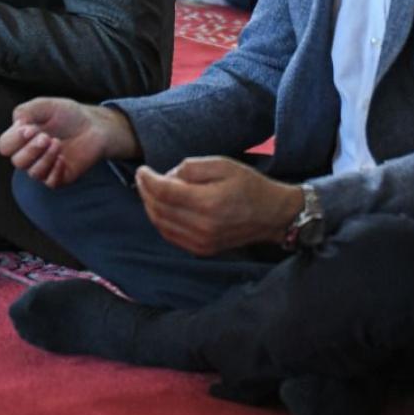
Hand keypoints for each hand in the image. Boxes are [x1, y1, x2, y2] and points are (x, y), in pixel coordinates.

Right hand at [0, 98, 138, 188]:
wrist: (95, 125)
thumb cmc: (69, 114)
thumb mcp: (46, 105)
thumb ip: (26, 110)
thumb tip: (16, 124)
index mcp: (22, 137)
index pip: (5, 146)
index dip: (14, 139)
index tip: (30, 128)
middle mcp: (31, 154)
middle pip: (17, 161)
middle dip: (31, 149)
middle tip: (47, 136)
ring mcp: (45, 166)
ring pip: (33, 173)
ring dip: (44, 158)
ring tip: (57, 143)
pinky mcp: (60, 176)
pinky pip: (50, 182)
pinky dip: (55, 170)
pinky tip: (63, 158)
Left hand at [135, 157, 303, 256]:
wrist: (271, 215)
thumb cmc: (249, 185)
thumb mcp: (222, 164)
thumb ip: (191, 167)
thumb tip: (168, 176)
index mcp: (208, 203)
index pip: (164, 193)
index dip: (147, 180)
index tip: (142, 169)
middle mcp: (202, 227)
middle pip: (159, 209)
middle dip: (145, 191)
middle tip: (143, 178)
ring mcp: (202, 242)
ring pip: (161, 224)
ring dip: (150, 206)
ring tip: (149, 190)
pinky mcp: (202, 250)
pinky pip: (170, 236)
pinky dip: (160, 221)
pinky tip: (160, 207)